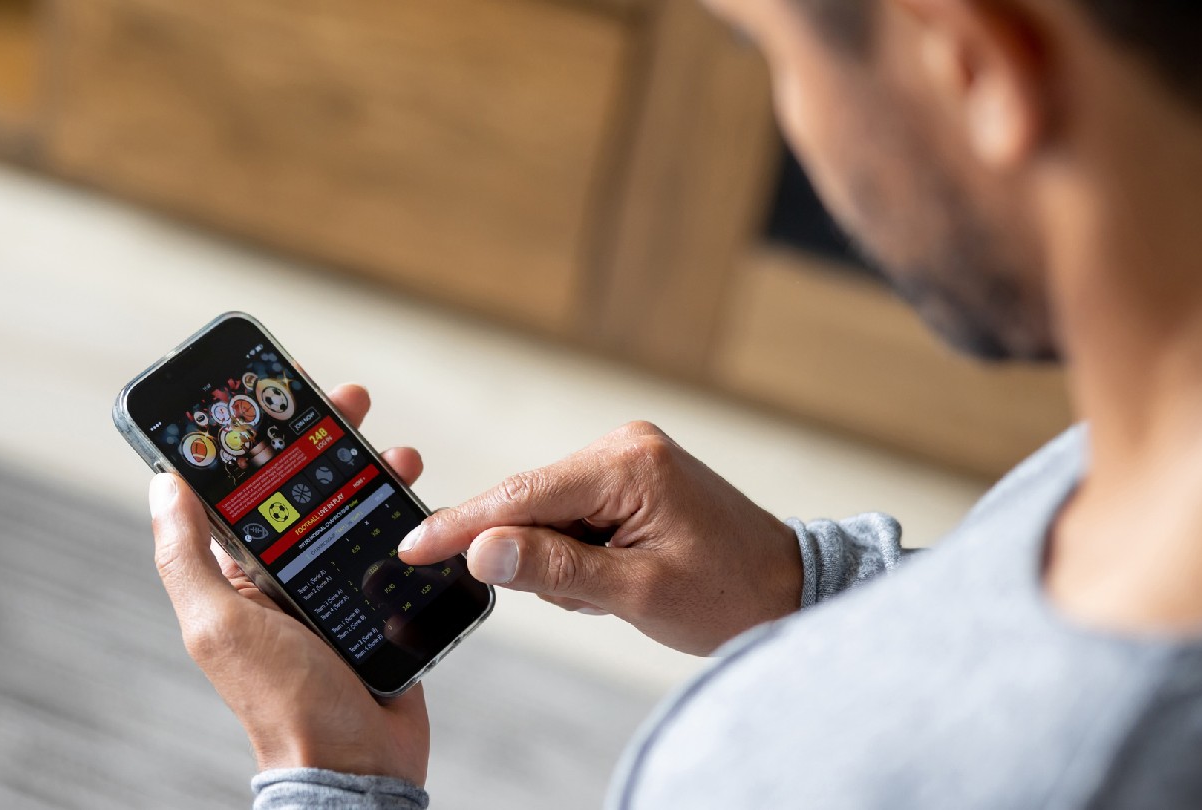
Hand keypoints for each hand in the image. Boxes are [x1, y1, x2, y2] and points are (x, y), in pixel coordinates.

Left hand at [149, 383, 428, 781]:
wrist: (356, 764)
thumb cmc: (283, 703)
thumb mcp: (219, 624)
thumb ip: (186, 557)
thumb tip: (161, 484)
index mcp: (240, 573)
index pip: (245, 488)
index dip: (259, 437)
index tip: (278, 392)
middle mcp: (286, 575)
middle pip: (305, 487)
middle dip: (326, 437)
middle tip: (351, 400)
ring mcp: (335, 588)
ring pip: (353, 508)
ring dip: (372, 469)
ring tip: (396, 448)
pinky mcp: (380, 604)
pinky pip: (392, 544)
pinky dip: (407, 514)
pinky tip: (419, 494)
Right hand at [398, 421, 801, 654]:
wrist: (789, 589)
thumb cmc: (729, 593)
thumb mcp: (638, 592)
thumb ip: (556, 570)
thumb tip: (483, 551)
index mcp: (628, 464)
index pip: (522, 492)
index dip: (463, 524)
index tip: (412, 547)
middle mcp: (623, 447)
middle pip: (530, 502)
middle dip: (537, 558)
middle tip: (592, 596)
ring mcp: (627, 459)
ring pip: (548, 516)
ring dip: (564, 564)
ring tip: (617, 590)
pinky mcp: (629, 478)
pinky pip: (572, 518)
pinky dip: (579, 556)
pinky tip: (617, 577)